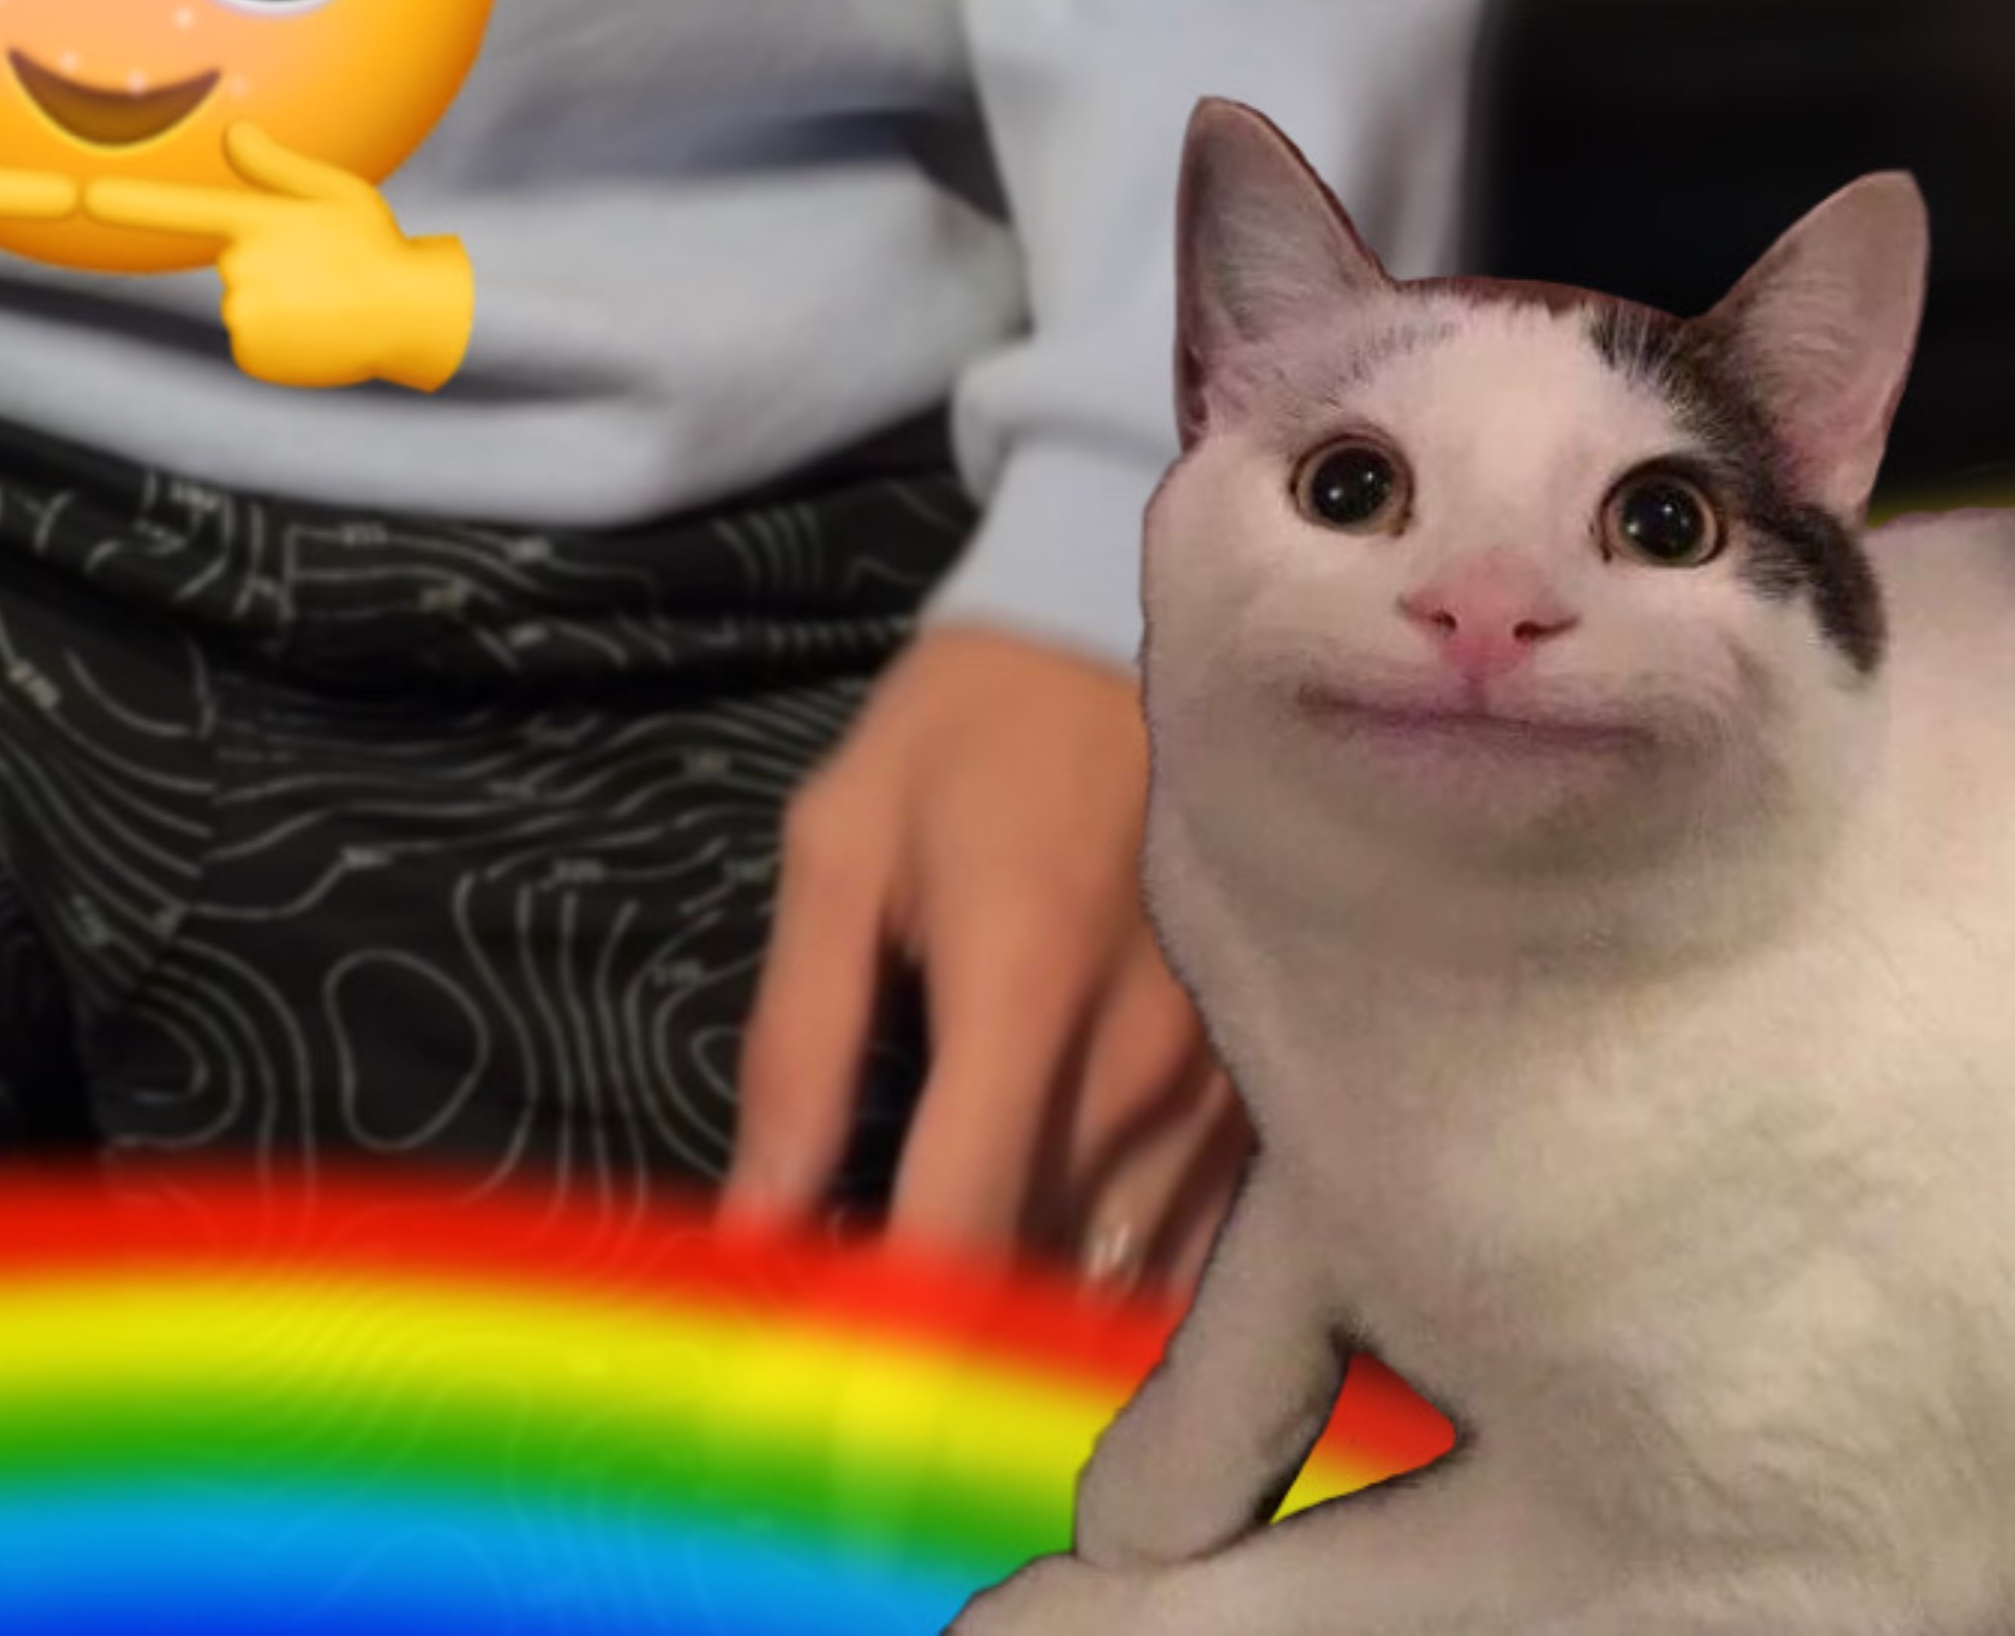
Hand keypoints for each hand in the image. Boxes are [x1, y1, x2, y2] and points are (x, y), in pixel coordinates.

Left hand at [76, 116, 471, 390]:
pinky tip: (316, 327)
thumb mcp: (334, 192)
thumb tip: (235, 134)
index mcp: (259, 219)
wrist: (411, 314)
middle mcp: (243, 266)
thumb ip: (277, 168)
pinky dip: (278, 334)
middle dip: (268, 260)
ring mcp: (245, 313)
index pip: (183, 209)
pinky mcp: (252, 351)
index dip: (130, 204)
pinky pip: (251, 336)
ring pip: (242, 299)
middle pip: (233, 258)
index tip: (84, 198)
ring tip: (323, 299)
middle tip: (321, 266)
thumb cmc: (377, 245)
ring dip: (275, 298)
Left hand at [723, 620, 1247, 1294]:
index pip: (958, 1233)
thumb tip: (750, 1230)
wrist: (1138, 629)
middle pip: (1034, 1279)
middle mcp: (1140, 1058)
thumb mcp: (841, 846)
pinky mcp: (1268, 1088)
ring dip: (1031, 1313)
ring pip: (1116, 1280)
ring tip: (952, 1311)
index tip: (815, 1389)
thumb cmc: (968, 734)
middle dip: (944, 1334)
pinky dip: (1117, 1279)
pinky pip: (1193, 1248)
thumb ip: (799, 1046)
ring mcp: (1222, 1081)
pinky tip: (1056, 1264)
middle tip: (862, 1343)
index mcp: (1021, 987)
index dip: (882, 1341)